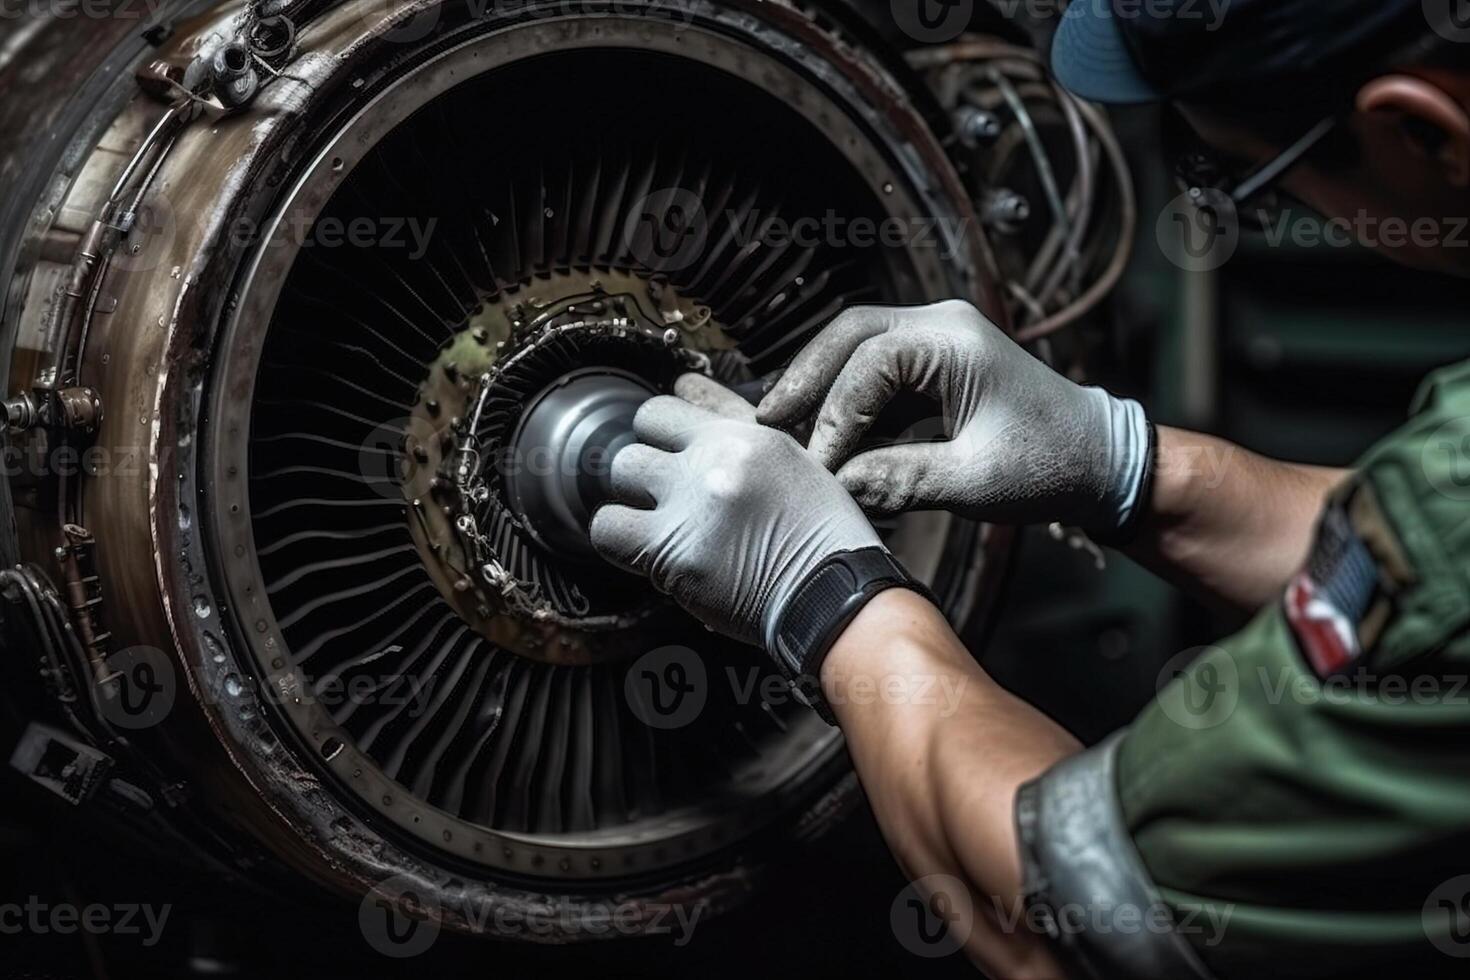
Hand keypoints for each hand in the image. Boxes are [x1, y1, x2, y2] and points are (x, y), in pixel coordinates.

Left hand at [589, 395, 882, 646]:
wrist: (833, 598)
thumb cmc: (821, 536)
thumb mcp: (793, 460)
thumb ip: (733, 419)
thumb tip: (684, 383)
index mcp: (744, 437)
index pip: (660, 410)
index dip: (658, 439)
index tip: (667, 460)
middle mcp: (714, 464)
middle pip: (634, 445)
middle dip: (644, 475)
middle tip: (666, 502)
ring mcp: (692, 509)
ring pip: (618, 478)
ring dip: (631, 503)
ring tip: (658, 527)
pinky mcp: (674, 555)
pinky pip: (608, 531)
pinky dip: (619, 541)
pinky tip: (647, 553)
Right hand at [757, 300, 1151, 536]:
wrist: (1099, 460)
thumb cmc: (1051, 465)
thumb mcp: (975, 482)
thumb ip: (901, 479)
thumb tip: (837, 485)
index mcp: (957, 342)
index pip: (869, 364)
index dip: (833, 414)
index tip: (818, 465)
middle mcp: (943, 326)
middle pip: (849, 335)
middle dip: (805, 378)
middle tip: (766, 422)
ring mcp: (938, 341)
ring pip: (857, 350)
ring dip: (821, 388)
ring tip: (785, 431)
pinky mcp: (935, 366)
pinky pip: (876, 373)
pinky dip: (847, 402)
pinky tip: (825, 437)